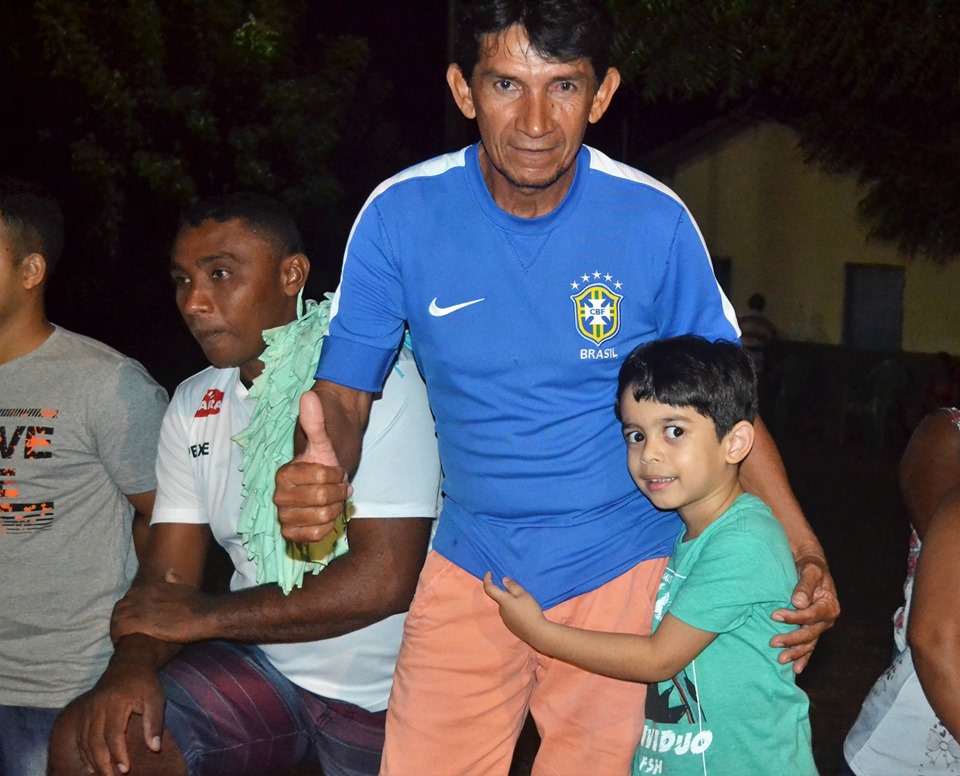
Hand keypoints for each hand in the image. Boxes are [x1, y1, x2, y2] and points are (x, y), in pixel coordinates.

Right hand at [74, 659, 165, 774]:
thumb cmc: (145, 683)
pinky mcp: (84, 710)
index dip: (118, 755)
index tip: (126, 770)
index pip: (113, 734)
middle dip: (103, 763)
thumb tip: (154, 748)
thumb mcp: (156, 698)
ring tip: (103, 775)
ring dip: (92, 761)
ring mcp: (88, 708)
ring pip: (84, 740)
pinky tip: (91, 766)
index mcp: (115, 702)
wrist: (129, 663)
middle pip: (94, 741)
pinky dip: (84, 753)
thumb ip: (154, 723)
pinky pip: (79, 736)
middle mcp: (97, 706)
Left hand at [111, 570, 210, 643]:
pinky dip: (117, 634)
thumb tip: (168, 572)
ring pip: (117, 617)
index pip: (129, 596)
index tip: (127, 620)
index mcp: (153, 586)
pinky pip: (121, 627)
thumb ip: (175, 579)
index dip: (126, 609)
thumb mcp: (186, 587)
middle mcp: (145, 594)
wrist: (205, 615)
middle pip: (120, 607)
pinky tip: (119, 642)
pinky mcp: (142, 622)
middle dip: (117, 619)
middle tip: (120, 633)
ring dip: (115, 628)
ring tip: (118, 639)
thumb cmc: (199, 603)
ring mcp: (143, 607)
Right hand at [274, 391, 352, 542]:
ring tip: (334, 500)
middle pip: (321, 500)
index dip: (336, 474)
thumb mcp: (323, 440)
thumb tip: (309, 396)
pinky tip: (328, 516)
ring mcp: (283, 516)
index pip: (320, 478)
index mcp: (283, 474)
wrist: (325, 481)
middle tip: (339, 486)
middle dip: (338, 492)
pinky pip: (314, 536)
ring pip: (320, 518)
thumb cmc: (323, 460)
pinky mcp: (291, 534)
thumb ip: (315, 421)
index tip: (337, 470)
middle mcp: (279, 496)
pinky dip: (327, 527)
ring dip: (335, 508)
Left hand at [482, 572, 548, 645]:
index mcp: (502, 601)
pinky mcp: (510, 626)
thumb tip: (503, 580)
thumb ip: (513, 586)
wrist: (536, 633)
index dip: (487, 579)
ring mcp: (505, 619)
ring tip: (526, 603)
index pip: (489, 588)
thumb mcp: (523, 595)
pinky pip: (510, 614)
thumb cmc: (530, 611)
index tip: (489, 572)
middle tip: (521, 592)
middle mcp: (500, 610)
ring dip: (512, 602)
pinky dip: (515, 610)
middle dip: (507, 593)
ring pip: (506, 606)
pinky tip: (526, 613)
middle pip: (500, 598)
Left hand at [771, 554, 840, 672]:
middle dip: (791, 639)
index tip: (774, 615)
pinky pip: (809, 645)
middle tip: (773, 643)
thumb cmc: (810, 566)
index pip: (810, 616)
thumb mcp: (810, 570)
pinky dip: (803, 657)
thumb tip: (798, 602)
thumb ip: (805, 585)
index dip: (793, 617)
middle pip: (809, 633)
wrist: (811, 566)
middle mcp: (827, 619)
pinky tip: (796, 669)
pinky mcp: (812, 628)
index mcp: (829, 605)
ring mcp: (820, 626)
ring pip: (809, 643)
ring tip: (780, 660)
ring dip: (795, 652)